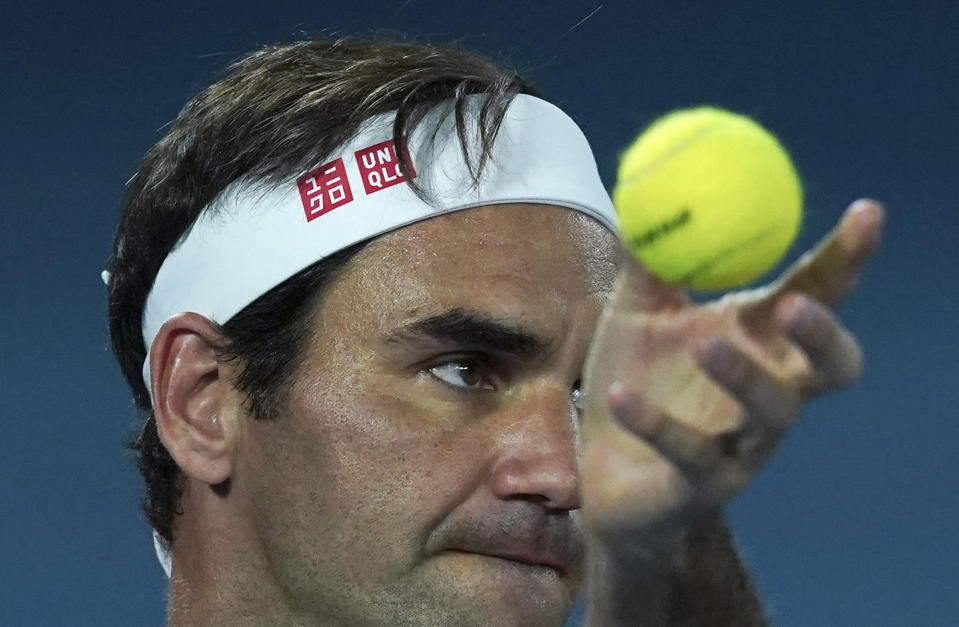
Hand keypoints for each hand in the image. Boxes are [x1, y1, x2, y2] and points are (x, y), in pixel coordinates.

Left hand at [580, 199, 883, 560]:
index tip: (865, 214)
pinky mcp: (704, 484)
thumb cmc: (631, 380)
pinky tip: (619, 395)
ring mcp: (743, 444)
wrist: (603, 469)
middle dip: (825, 335)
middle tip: (793, 305)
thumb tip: (646, 189)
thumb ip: (647, 259)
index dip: (846, 260)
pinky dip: (655, 423)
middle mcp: (768, 393)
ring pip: (772, 413)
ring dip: (745, 376)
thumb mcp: (633, 311)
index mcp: (758, 341)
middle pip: (831, 366)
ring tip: (703, 344)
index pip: (816, 295)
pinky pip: (688, 453)